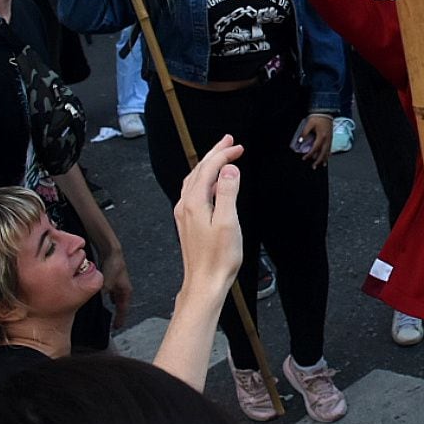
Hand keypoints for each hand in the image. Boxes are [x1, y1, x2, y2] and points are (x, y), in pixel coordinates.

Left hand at [101, 249, 134, 329]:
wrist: (112, 252)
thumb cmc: (113, 266)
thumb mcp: (107, 282)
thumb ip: (102, 293)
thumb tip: (97, 301)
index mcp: (126, 291)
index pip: (124, 309)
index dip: (120, 319)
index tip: (117, 328)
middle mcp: (124, 288)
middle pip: (122, 305)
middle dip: (119, 314)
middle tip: (114, 324)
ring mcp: (119, 284)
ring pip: (117, 299)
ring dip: (114, 306)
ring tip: (110, 314)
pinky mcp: (114, 280)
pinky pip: (112, 293)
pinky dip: (109, 298)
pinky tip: (104, 299)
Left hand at [172, 135, 245, 299]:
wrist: (205, 283)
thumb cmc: (218, 258)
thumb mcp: (228, 222)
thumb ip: (228, 192)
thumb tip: (229, 169)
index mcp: (194, 202)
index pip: (208, 168)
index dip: (224, 154)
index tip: (238, 147)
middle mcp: (185, 205)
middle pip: (198, 170)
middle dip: (214, 153)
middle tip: (229, 141)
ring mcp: (184, 214)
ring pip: (194, 180)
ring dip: (208, 164)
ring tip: (221, 155)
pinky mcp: (188, 223)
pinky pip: (193, 191)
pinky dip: (204, 179)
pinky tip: (211, 183)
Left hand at [298, 113, 333, 167]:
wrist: (326, 112)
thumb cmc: (318, 117)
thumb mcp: (309, 124)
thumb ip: (304, 133)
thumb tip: (300, 140)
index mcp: (321, 136)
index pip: (315, 149)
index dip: (309, 154)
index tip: (304, 158)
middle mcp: (327, 139)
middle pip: (323, 153)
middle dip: (318, 161)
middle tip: (314, 167)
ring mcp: (330, 138)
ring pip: (328, 151)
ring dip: (325, 159)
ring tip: (323, 164)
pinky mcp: (331, 137)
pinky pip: (330, 148)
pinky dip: (328, 153)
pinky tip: (327, 156)